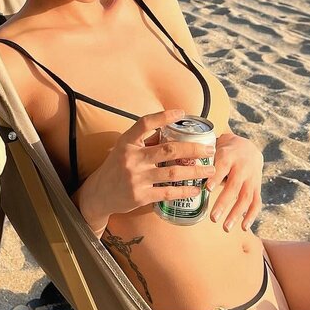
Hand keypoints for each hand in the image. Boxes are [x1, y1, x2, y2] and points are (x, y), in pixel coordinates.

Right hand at [77, 108, 216, 225]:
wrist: (99, 194)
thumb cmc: (117, 167)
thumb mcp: (125, 148)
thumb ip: (145, 140)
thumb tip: (172, 129)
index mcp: (127, 142)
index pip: (145, 123)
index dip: (163, 116)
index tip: (182, 113)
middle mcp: (131, 158)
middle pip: (168, 149)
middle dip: (193, 148)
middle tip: (209, 149)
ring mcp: (136, 178)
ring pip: (173, 172)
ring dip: (195, 171)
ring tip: (210, 170)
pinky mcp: (140, 196)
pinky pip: (167, 192)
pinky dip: (184, 190)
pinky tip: (195, 189)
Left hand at [206, 132, 263, 231]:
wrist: (249, 146)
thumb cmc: (225, 150)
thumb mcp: (215, 148)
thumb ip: (202, 159)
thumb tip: (181, 170)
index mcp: (229, 155)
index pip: (222, 167)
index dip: (216, 178)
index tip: (207, 188)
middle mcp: (242, 167)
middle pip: (234, 186)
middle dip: (223, 203)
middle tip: (213, 218)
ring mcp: (251, 178)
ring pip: (246, 197)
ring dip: (236, 213)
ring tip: (226, 228)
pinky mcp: (257, 187)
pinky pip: (256, 202)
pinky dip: (251, 216)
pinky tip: (243, 228)